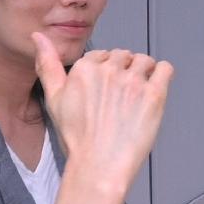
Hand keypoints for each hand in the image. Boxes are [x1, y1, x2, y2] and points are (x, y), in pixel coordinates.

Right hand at [38, 38, 172, 203]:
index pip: (102, 55)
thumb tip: (38, 37)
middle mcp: (109, 70)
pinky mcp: (154, 94)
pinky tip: (154, 91)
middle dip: (124, 72)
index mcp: (85, 68)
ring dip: (144, 73)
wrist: (98, 166)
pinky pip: (165, 69)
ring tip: (137, 96)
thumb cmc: (77, 138)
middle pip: (124, 56)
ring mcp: (133, 82)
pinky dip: (162, 75)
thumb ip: (47, 64)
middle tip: (121, 97)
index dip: (106, 72)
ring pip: (145, 61)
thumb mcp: (54, 99)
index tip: (106, 91)